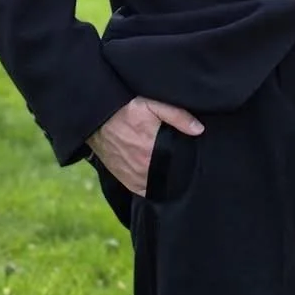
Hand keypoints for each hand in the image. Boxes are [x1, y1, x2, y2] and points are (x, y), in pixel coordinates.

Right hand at [87, 97, 204, 196]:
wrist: (95, 117)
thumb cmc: (125, 108)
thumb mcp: (153, 105)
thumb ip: (177, 116)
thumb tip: (199, 129)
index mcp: (152, 151)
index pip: (176, 166)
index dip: (186, 165)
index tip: (193, 162)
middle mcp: (141, 167)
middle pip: (167, 177)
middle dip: (176, 173)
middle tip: (184, 166)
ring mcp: (131, 174)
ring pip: (155, 186)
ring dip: (163, 181)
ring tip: (171, 173)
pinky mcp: (122, 177)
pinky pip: (140, 190)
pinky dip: (149, 187)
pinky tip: (157, 180)